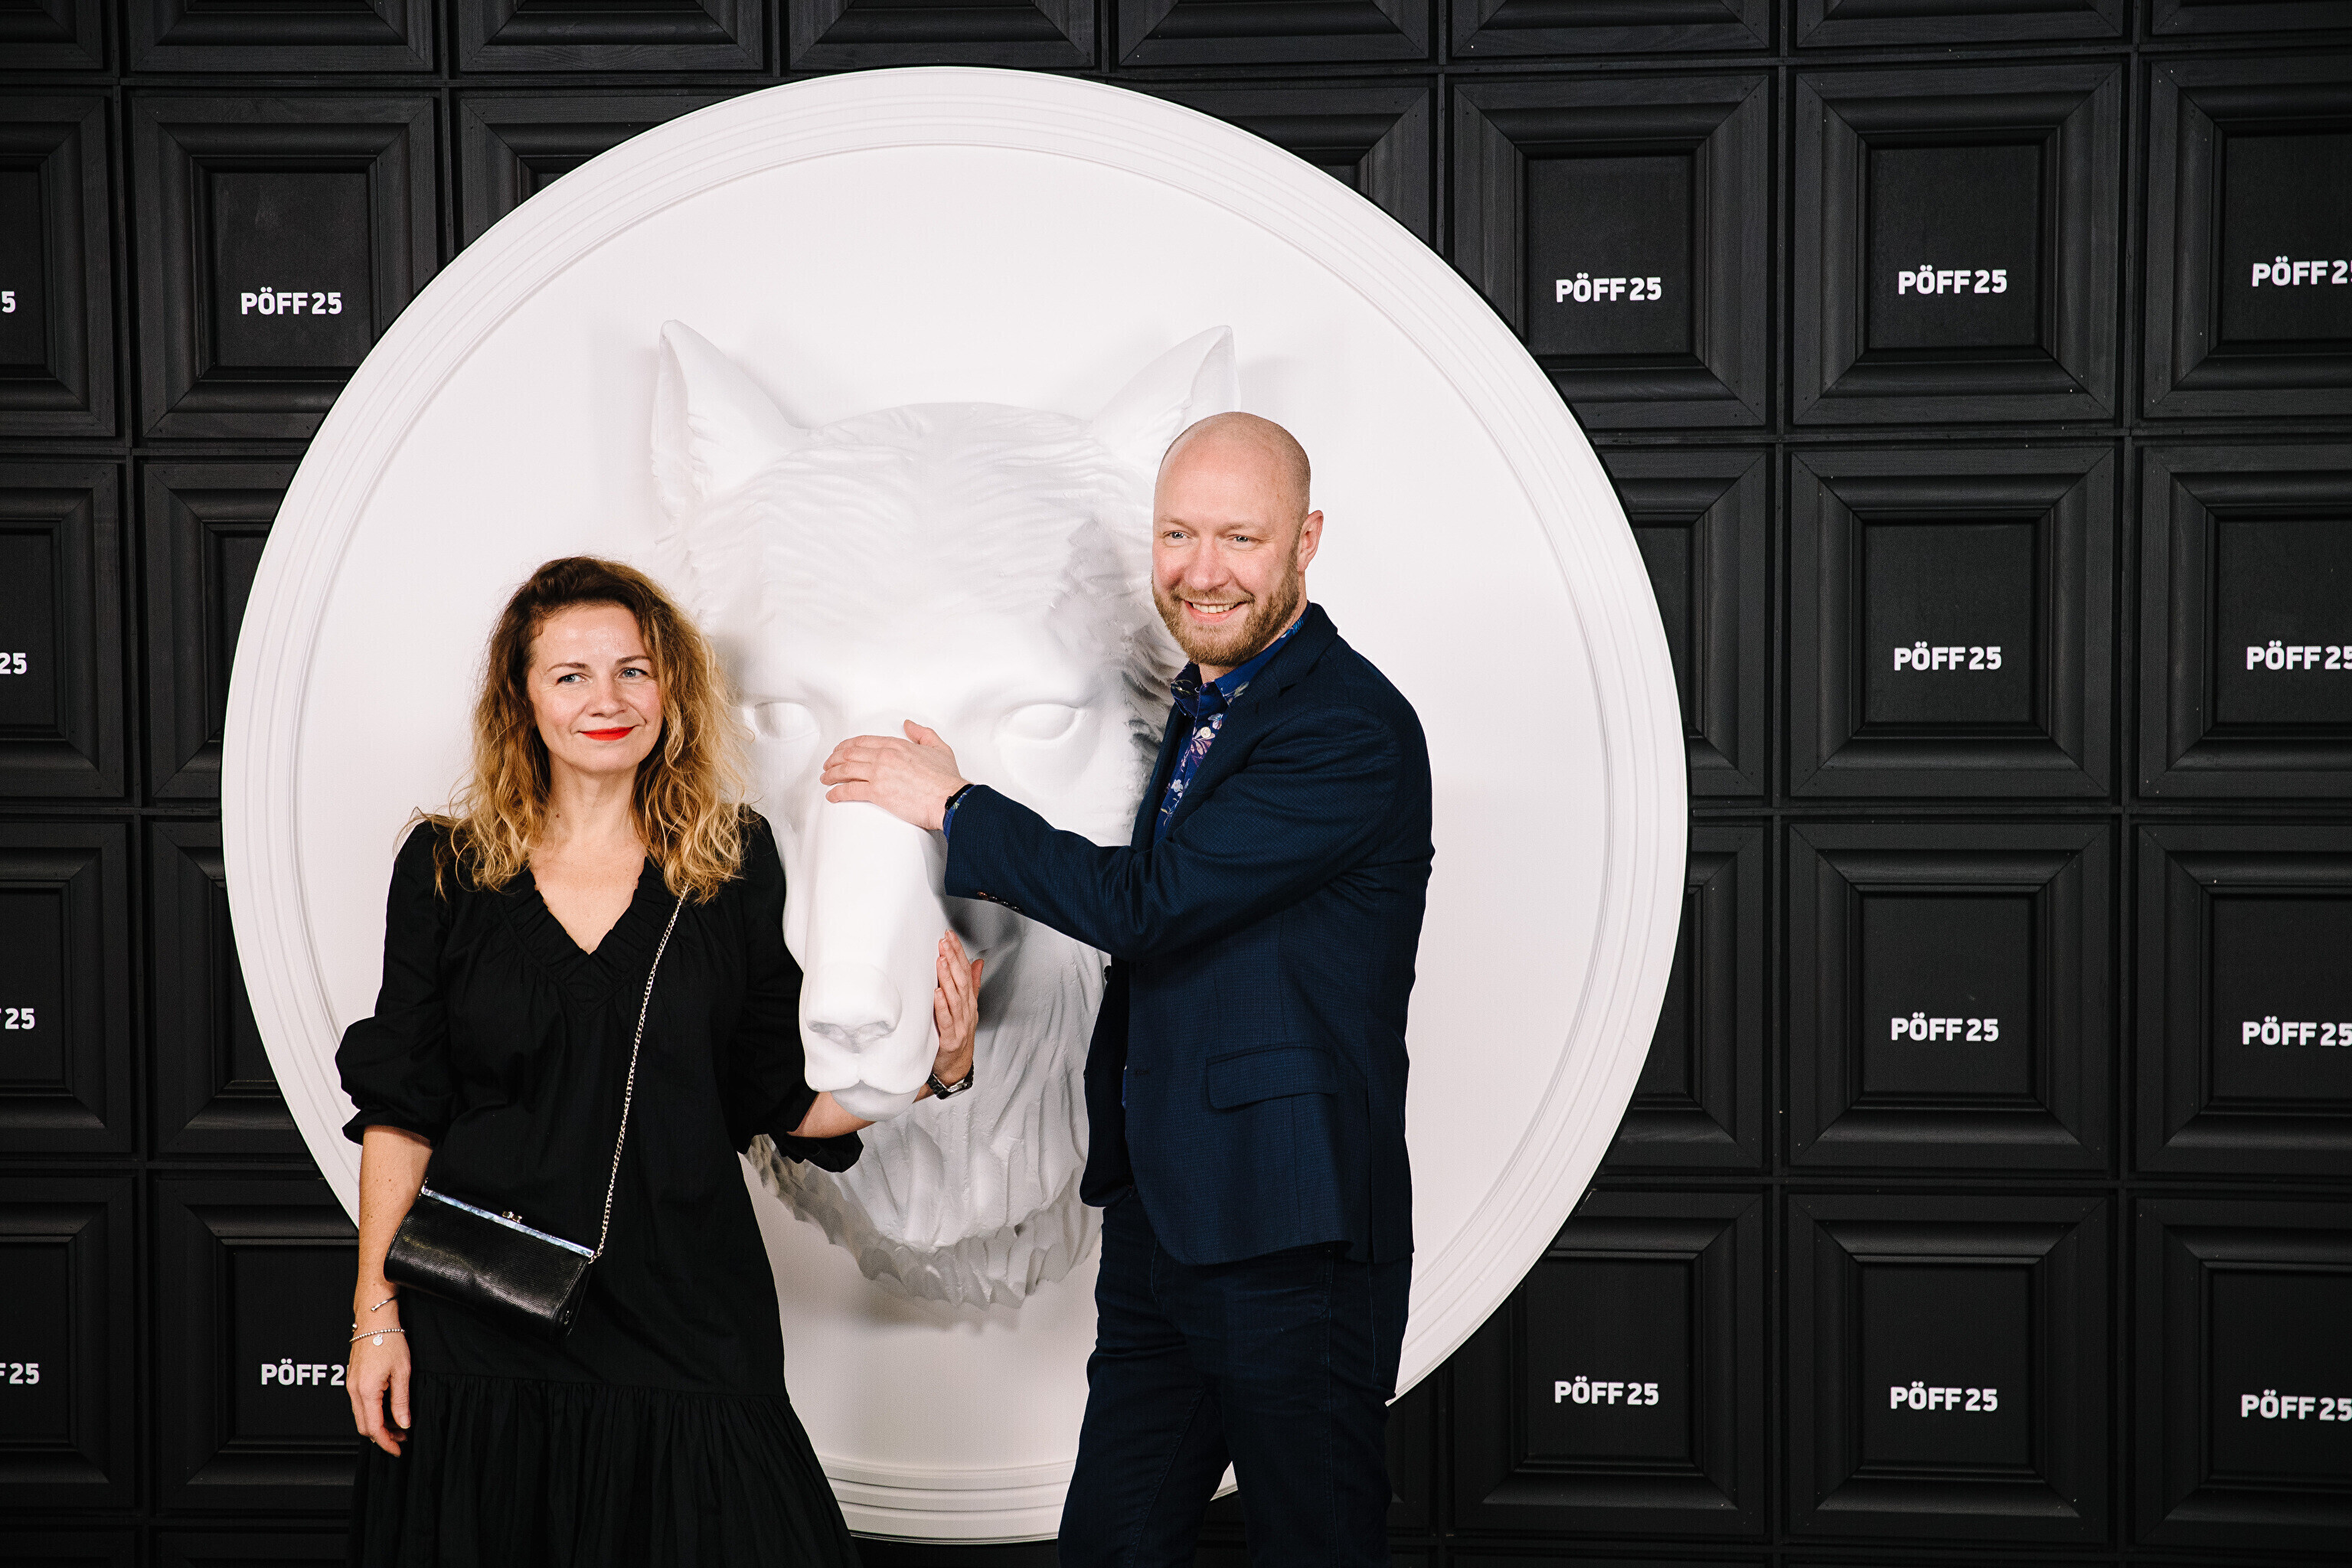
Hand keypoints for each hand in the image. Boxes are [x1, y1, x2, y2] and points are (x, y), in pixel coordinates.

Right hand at [347, 1316, 410, 1455]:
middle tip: (402, 1438)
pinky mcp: (353, 1379)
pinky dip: (373, 1412)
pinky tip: (388, 1410)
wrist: (374, 1319)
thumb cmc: (389, 1339)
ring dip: (378, 1424)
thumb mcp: (402, 1372)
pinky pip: (360, 1404)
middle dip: (382, 1436)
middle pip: (364, 1426)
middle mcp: (354, 1390)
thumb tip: (403, 1423)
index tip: (398, 1450)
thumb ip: (401, 1401)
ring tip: (399, 1424)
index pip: (374, 1428)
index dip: (386, 1443)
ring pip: (361, 1416)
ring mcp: (351, 1385)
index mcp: (366, 1391)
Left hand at [821, 722, 967, 830]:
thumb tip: (909, 725)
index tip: (840, 750)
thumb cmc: (946, 779)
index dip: (846, 745)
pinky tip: (832, 795)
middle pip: (849, 754)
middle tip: (828, 765)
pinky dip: (837, 792)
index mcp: (897, 745)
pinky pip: (849, 790)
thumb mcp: (938, 748)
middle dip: (834, 759)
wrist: (949, 798)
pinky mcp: (877, 793)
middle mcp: (884, 756)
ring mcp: (879, 774)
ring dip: (831, 775)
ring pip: (845, 770)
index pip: (863, 741)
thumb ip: (923, 733)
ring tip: (826, 779)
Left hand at [928, 930, 981, 1090]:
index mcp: (969, 1001)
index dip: (959, 953)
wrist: (955, 1066)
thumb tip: (977, 962)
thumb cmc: (957, 1035)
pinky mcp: (951, 1039)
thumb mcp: (966, 1008)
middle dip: (953, 959)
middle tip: (944, 942)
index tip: (950, 936)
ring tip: (941, 960)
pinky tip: (937, 993)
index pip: (966, 972)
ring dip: (948, 977)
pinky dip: (942, 1006)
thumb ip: (971, 984)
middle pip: (962, 981)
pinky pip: (947, 1020)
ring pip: (955, 997)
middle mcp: (967, 1011)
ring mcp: (961, 1025)